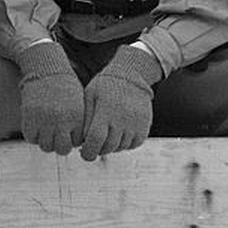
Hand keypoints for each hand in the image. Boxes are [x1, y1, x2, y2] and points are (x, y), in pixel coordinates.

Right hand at [15, 40, 84, 154]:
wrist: (46, 69)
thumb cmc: (65, 88)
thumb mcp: (78, 103)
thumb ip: (79, 124)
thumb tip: (79, 146)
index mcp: (76, 116)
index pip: (76, 143)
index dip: (72, 139)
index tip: (69, 130)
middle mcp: (60, 119)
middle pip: (62, 149)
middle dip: (60, 145)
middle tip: (57, 136)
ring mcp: (43, 119)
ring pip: (45, 146)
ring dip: (46, 142)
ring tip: (47, 131)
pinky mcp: (29, 117)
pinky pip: (31, 138)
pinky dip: (33, 136)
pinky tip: (37, 127)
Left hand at [80, 44, 161, 160]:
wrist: (131, 74)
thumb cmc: (105, 85)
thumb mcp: (90, 96)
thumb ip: (86, 119)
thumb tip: (81, 142)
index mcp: (105, 111)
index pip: (95, 140)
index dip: (88, 152)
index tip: (84, 153)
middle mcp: (122, 118)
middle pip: (108, 147)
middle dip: (98, 150)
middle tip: (94, 146)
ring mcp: (136, 122)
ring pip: (121, 147)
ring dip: (112, 147)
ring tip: (106, 137)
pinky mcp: (145, 124)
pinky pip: (134, 144)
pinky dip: (126, 144)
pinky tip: (119, 135)